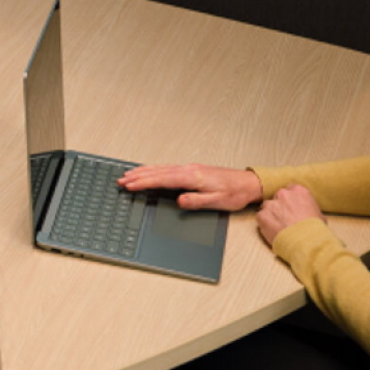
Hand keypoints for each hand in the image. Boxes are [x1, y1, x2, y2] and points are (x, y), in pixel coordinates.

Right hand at [117, 163, 260, 210]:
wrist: (248, 183)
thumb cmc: (234, 193)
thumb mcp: (217, 201)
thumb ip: (196, 201)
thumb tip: (179, 200)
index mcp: (192, 177)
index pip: (162, 179)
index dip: (144, 182)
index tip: (129, 185)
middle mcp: (189, 170)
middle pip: (158, 171)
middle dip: (138, 176)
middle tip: (121, 180)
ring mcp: (189, 168)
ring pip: (161, 168)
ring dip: (143, 171)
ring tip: (128, 174)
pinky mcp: (192, 170)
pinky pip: (167, 168)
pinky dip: (154, 169)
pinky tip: (149, 171)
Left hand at [257, 184, 324, 247]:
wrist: (306, 241)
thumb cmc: (315, 229)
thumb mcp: (318, 213)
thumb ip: (308, 206)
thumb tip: (306, 211)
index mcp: (298, 190)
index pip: (289, 190)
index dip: (290, 200)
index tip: (291, 207)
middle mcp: (283, 194)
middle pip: (277, 197)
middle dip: (280, 206)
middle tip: (285, 218)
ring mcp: (271, 204)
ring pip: (267, 206)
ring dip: (271, 214)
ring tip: (279, 225)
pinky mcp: (262, 215)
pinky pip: (260, 217)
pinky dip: (264, 223)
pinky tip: (273, 230)